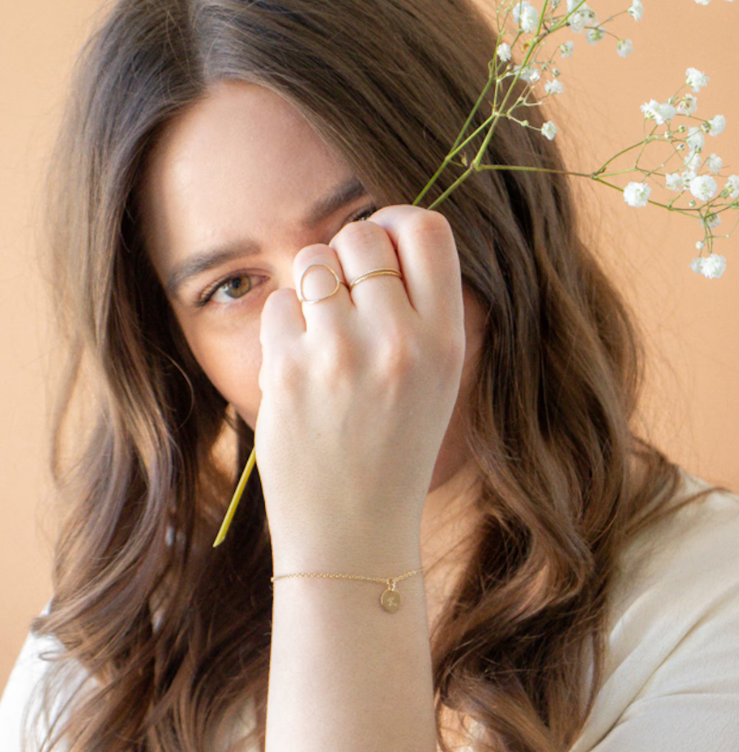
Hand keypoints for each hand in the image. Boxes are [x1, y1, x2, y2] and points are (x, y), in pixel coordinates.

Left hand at [255, 205, 464, 567]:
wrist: (352, 530)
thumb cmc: (396, 450)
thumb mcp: (438, 381)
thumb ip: (420, 309)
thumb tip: (380, 234)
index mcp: (445, 341)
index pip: (428, 231)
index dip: (399, 221)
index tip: (383, 240)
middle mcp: (397, 341)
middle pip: (362, 234)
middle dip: (349, 252)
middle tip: (347, 292)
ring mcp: (339, 355)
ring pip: (314, 261)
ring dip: (315, 285)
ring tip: (323, 331)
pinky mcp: (287, 372)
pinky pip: (280, 304)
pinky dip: (287, 325)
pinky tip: (301, 366)